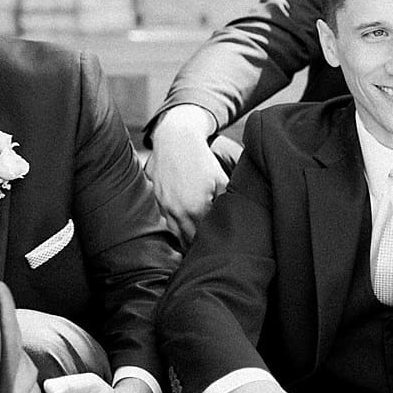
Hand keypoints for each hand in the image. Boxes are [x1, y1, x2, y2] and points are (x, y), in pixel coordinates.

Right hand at [146, 105, 228, 241]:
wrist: (175, 139)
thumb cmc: (201, 159)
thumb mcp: (220, 179)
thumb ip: (227, 201)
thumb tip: (236, 217)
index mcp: (196, 207)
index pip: (205, 236)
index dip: (212, 243)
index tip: (218, 248)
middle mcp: (177, 210)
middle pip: (188, 240)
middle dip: (198, 246)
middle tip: (208, 253)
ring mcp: (164, 205)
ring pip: (175, 233)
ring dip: (184, 240)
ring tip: (195, 248)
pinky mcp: (156, 200)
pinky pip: (166, 221)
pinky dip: (175, 227)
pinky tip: (184, 229)